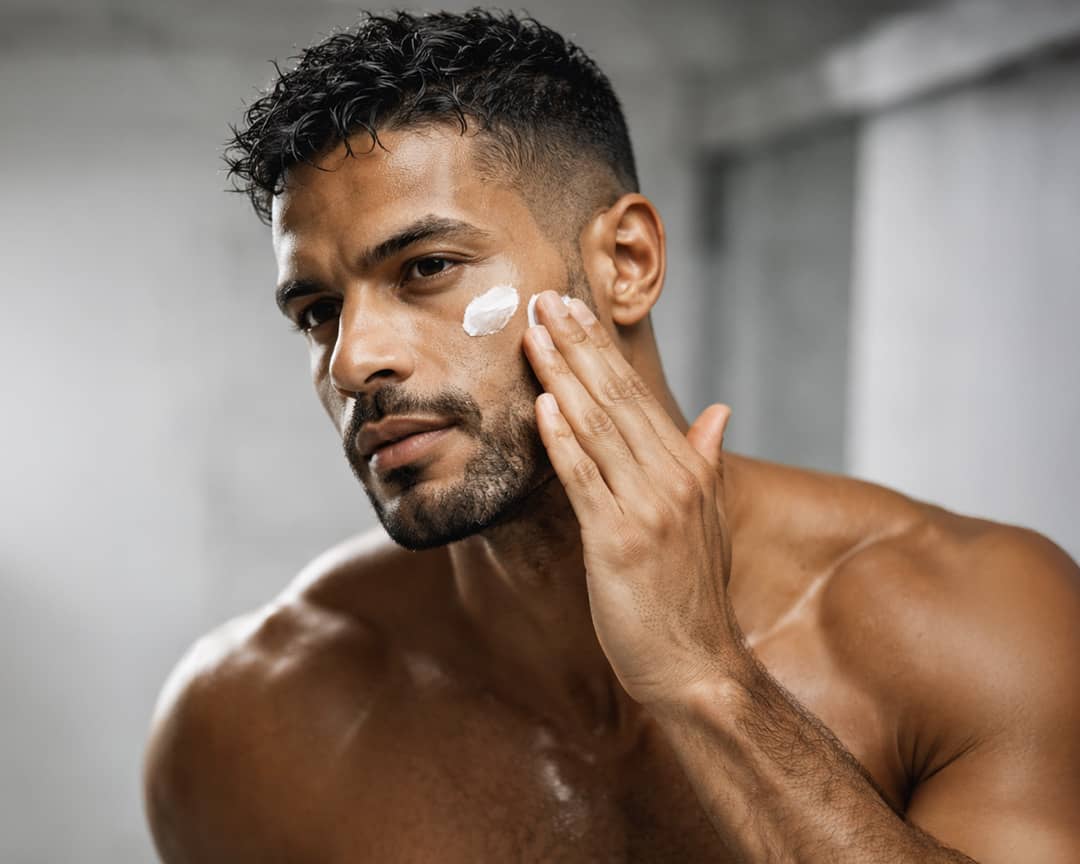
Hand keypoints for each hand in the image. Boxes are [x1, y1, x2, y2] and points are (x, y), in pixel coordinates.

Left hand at [523, 291, 736, 705]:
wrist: (697, 663)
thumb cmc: (691, 593)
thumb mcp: (707, 518)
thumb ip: (706, 460)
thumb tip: (719, 412)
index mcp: (689, 468)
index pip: (637, 394)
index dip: (602, 348)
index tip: (574, 309)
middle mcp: (672, 478)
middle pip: (616, 398)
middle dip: (577, 345)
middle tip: (545, 299)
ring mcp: (648, 508)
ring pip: (598, 428)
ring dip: (563, 376)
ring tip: (535, 334)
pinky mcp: (619, 541)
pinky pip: (585, 480)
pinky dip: (564, 441)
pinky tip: (543, 406)